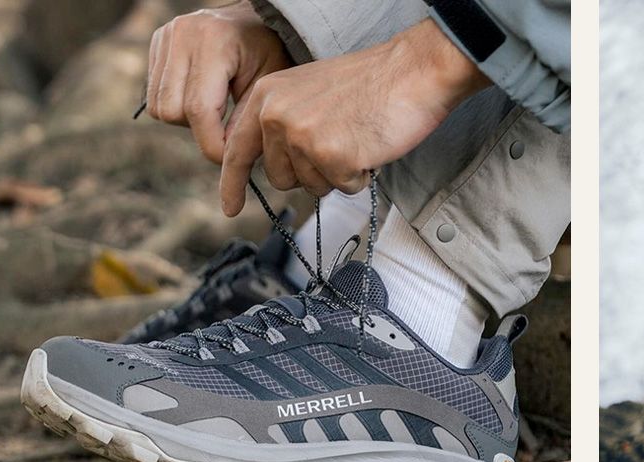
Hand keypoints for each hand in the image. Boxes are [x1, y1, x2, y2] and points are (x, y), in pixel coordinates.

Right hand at [146, 1, 292, 162]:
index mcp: (214, 42)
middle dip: (197, 130)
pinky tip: (198, 95)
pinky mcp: (156, 44)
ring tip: (212, 107)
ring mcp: (165, 37)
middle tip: (223, 126)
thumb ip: (243, 121)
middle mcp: (182, 35)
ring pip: (158, 107)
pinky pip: (153, 96)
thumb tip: (223, 157)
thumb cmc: (266, 53)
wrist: (252, 19)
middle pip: (171, 110)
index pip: (198, 108)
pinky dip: (175, 106)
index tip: (227, 158)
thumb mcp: (265, 86)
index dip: (211, 142)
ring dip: (184, 120)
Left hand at [219, 18, 490, 215]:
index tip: (230, 208)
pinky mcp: (331, 155)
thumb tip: (272, 166)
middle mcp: (275, 115)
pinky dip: (359, 175)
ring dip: (336, 173)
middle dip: (309, 173)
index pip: (236, 149)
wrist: (412, 71)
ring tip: (355, 137)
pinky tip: (369, 146)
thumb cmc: (369, 83)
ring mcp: (302, 136)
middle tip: (338, 142)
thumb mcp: (308, 92)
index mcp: (266, 95)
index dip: (233, 183)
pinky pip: (342, 187)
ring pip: (311, 186)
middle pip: (280, 178)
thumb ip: (282, 122)